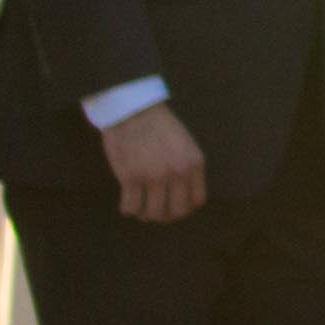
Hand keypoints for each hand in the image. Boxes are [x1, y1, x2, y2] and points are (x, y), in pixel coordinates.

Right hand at [103, 102, 208, 224]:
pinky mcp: (131, 178)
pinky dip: (128, 208)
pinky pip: (131, 207)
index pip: (196, 200)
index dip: (185, 208)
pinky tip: (127, 201)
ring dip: (145, 214)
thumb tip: (182, 193)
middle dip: (165, 215)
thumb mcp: (184, 143)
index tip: (173, 206)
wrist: (132, 109)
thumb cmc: (157, 124)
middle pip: (176, 212)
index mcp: (194, 163)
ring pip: (153, 213)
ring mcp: (154, 177)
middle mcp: (177, 173)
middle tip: (154, 210)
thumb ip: (186, 166)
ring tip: (140, 207)